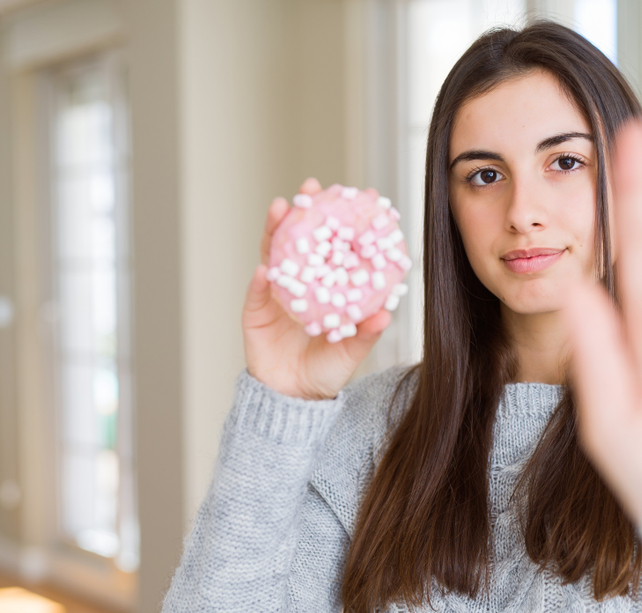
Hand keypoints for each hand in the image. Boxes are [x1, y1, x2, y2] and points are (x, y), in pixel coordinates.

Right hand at [243, 178, 392, 399]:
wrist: (293, 397)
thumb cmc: (326, 371)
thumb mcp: (351, 352)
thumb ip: (366, 333)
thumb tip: (387, 314)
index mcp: (325, 286)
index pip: (334, 246)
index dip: (342, 222)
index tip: (359, 196)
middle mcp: (301, 283)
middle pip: (301, 240)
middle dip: (304, 210)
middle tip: (312, 186)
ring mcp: (275, 294)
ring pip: (274, 255)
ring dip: (275, 230)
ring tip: (280, 208)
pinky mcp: (255, 311)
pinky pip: (256, 292)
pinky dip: (260, 279)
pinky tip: (265, 268)